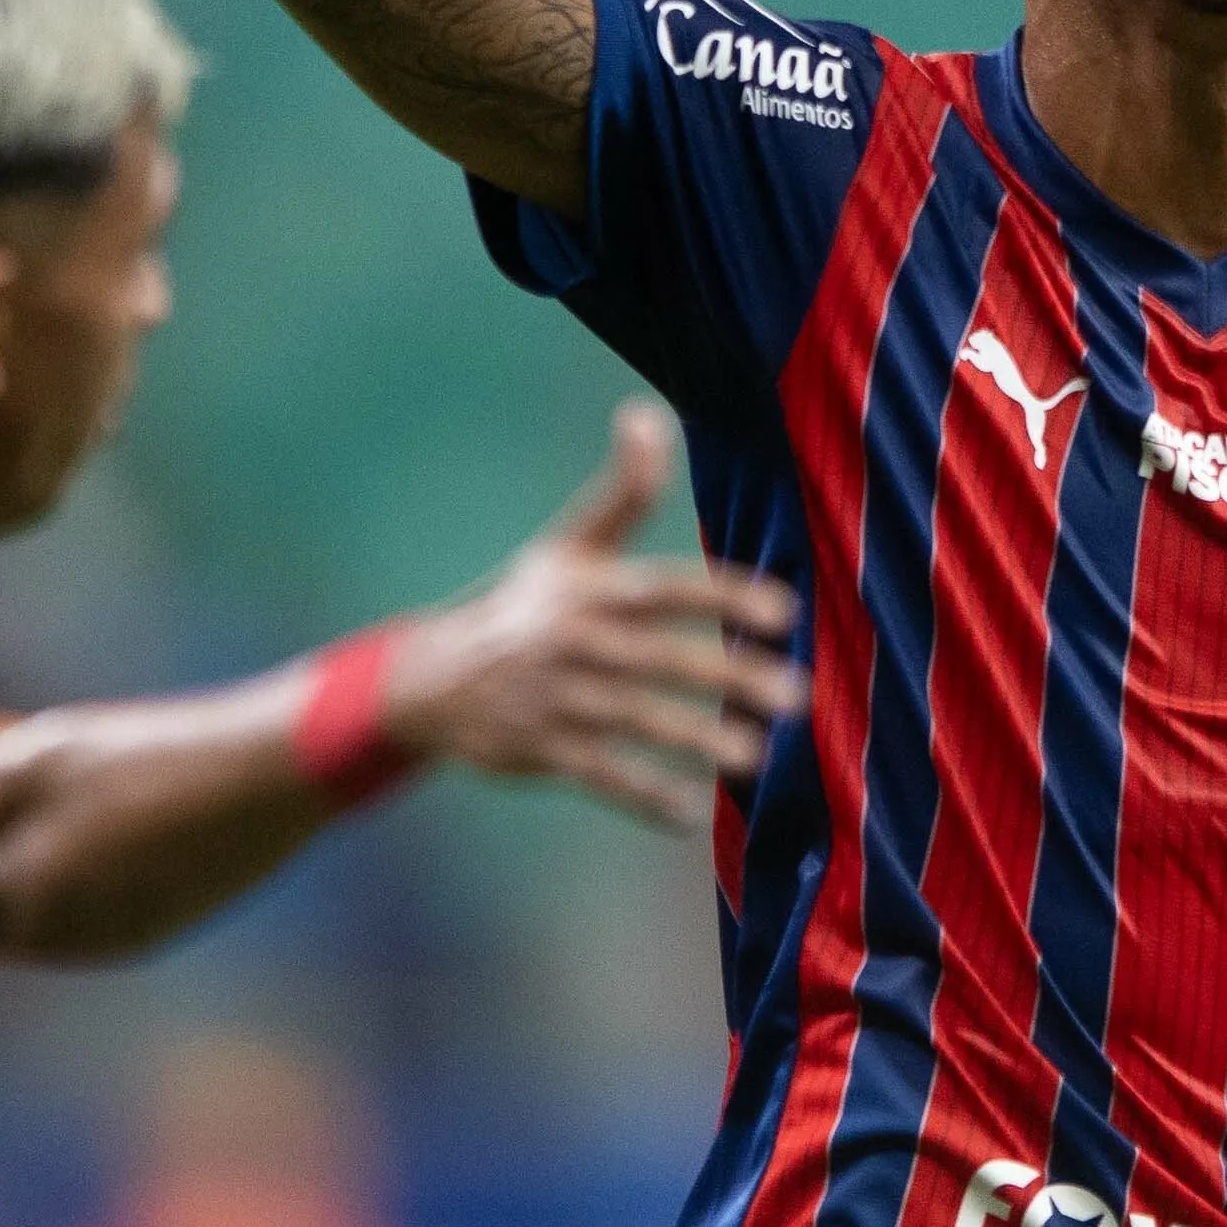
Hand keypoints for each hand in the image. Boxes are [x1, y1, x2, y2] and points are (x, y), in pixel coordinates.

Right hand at [384, 399, 805, 828]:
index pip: (667, 587)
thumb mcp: (569, 547)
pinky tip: (689, 814)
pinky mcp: (543, 750)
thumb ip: (624, 492)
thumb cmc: (523, 606)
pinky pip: (599, 776)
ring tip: (756, 758)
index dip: (726, 595)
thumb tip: (648, 412)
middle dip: (731, 675)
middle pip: (663, 658)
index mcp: (591, 589)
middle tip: (795, 695)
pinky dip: (641, 795)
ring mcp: (558, 699)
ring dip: (697, 738)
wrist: (431, 679)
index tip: (785, 611)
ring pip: (638, 721)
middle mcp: (577, 641)